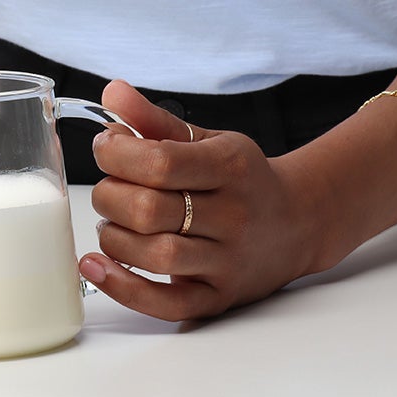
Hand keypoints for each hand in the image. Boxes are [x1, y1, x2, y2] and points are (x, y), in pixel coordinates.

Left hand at [79, 80, 322, 322]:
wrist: (300, 222)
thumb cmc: (243, 178)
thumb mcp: (208, 140)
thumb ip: (156, 121)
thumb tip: (112, 91)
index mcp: (231, 167)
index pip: (158, 163)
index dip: (115, 155)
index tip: (105, 149)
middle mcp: (234, 215)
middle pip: (149, 211)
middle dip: (109, 197)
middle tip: (110, 190)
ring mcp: (228, 261)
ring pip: (153, 255)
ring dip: (113, 237)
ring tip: (114, 223)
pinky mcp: (218, 297)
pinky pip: (164, 305)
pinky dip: (123, 288)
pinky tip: (96, 267)